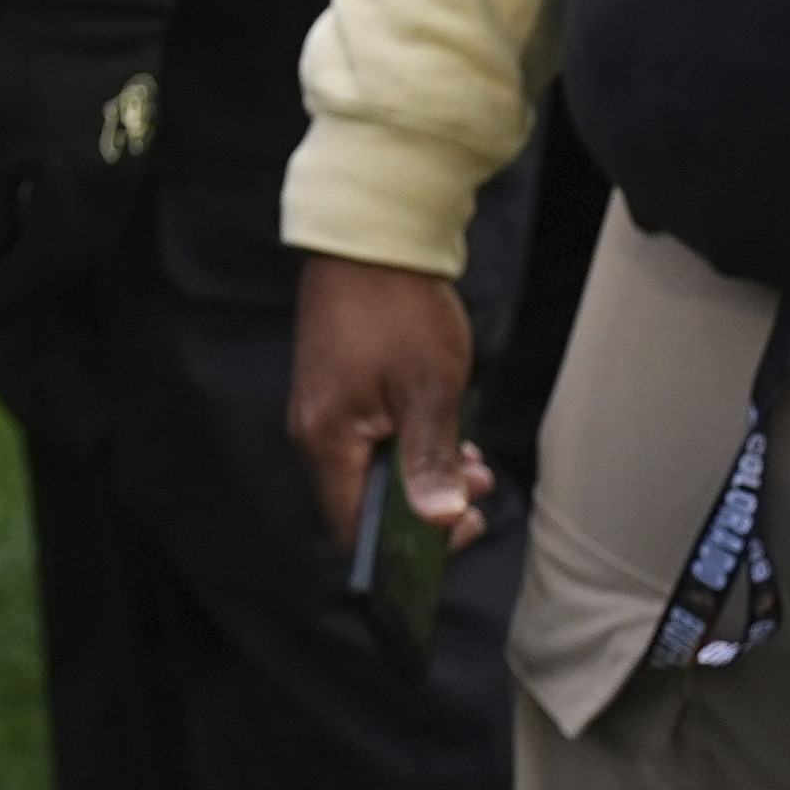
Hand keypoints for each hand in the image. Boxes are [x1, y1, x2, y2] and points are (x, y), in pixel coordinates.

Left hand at [0, 19, 155, 346]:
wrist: (92, 14)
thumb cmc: (33, 73)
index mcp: (75, 202)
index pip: (44, 264)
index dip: (13, 286)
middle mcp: (110, 200)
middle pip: (74, 255)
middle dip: (40, 276)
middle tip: (8, 289)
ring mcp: (130, 176)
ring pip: (95, 233)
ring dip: (62, 251)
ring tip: (28, 261)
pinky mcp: (135, 152)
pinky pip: (106, 208)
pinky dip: (79, 223)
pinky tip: (56, 221)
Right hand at [290, 248, 487, 552]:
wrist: (368, 240)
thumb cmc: (397, 310)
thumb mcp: (430, 390)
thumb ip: (430, 462)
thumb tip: (438, 522)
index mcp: (328, 441)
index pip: (354, 529)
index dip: (407, 549)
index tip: (459, 529)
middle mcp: (313, 433)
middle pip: (362, 504)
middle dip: (426, 509)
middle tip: (476, 488)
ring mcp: (321, 410)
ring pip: (370, 472)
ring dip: (422, 478)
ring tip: (469, 458)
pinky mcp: (334, 391)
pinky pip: (367, 443)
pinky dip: (408, 449)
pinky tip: (442, 432)